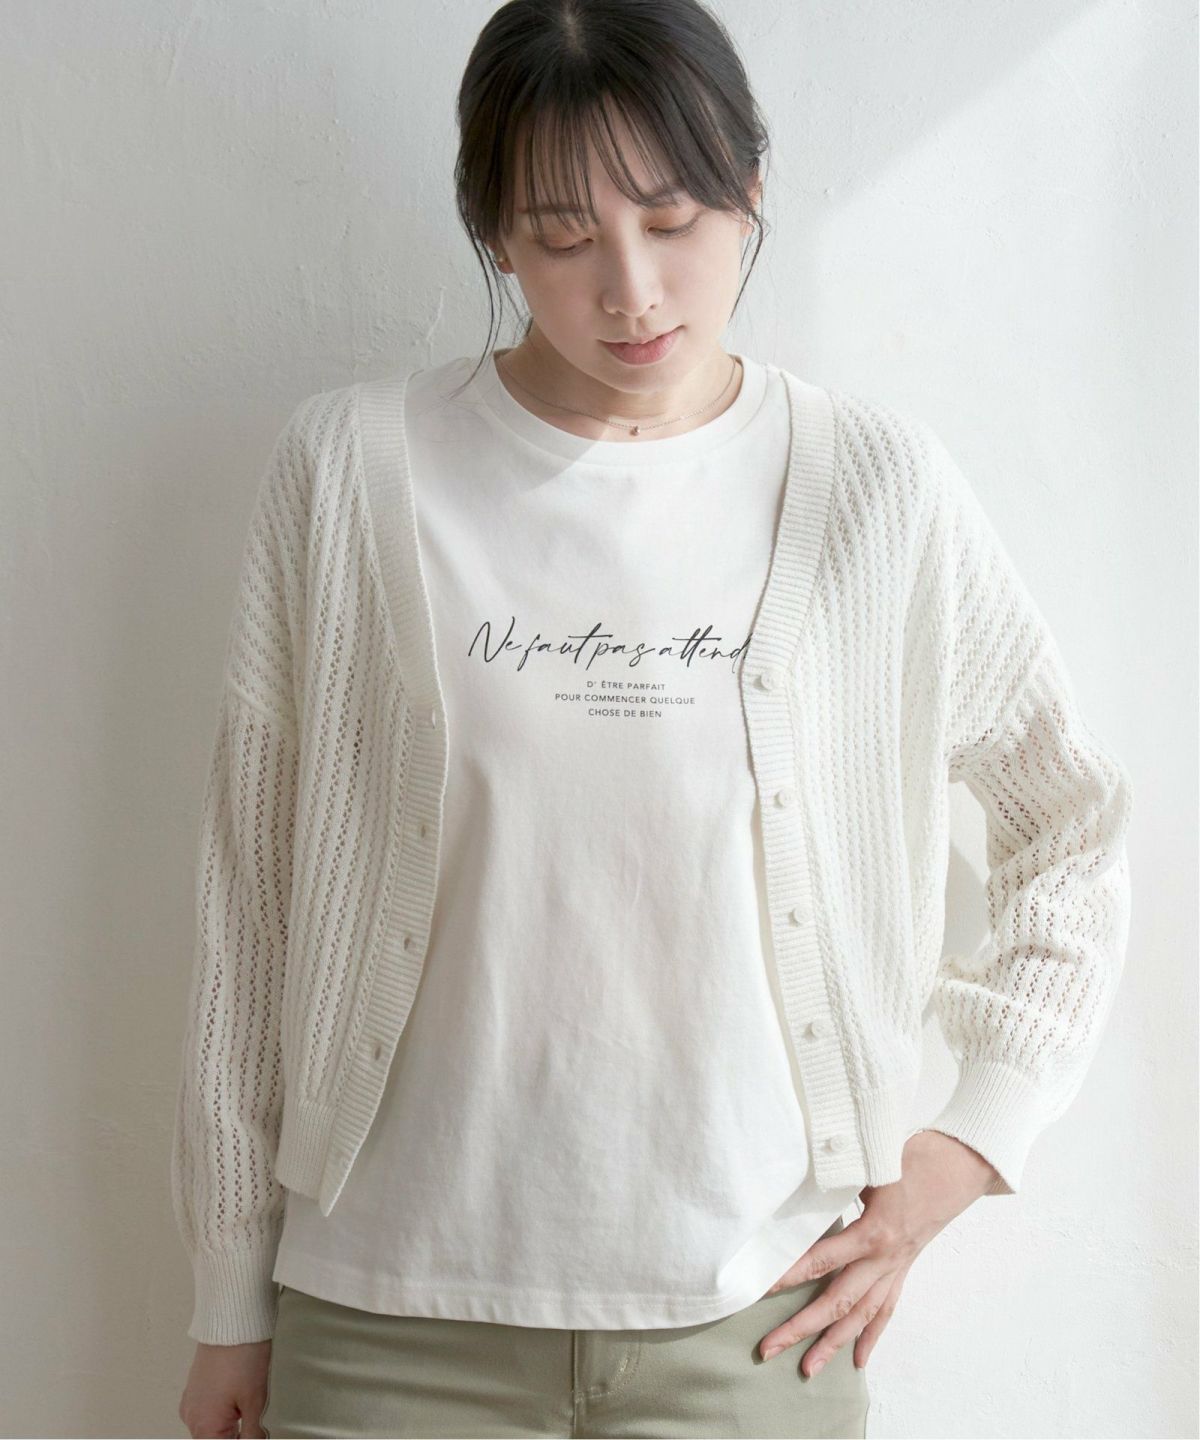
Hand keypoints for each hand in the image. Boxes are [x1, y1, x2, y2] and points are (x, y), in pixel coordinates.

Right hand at [178, 1339, 271, 1438]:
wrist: (234, 1322)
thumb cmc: (242, 1356)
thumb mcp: (255, 1403)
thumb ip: (253, 1434)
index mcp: (203, 1427)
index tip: (254, 1435)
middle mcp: (191, 1417)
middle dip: (235, 1436)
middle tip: (256, 1428)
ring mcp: (191, 1401)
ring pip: (209, 1429)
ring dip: (228, 1429)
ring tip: (249, 1415)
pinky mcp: (195, 1388)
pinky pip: (205, 1412)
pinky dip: (220, 1415)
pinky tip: (238, 1405)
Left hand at [757, 1129, 999, 1374]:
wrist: (961, 1165)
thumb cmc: (913, 1156)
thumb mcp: (870, 1161)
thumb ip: (836, 1177)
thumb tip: (795, 1180)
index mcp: (875, 1231)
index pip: (823, 1260)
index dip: (790, 1275)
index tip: (760, 1289)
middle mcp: (885, 1258)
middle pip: (838, 1302)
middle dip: (801, 1328)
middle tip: (767, 1349)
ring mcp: (897, 1267)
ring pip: (862, 1315)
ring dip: (833, 1343)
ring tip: (807, 1370)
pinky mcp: (904, 1267)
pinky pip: (886, 1309)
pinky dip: (871, 1334)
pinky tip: (857, 1360)